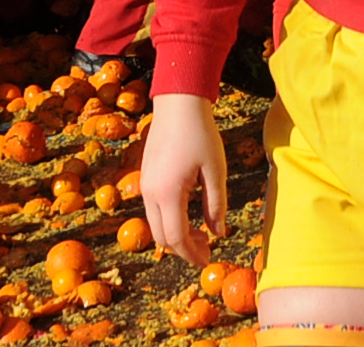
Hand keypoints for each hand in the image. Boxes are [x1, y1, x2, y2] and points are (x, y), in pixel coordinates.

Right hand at [140, 95, 229, 265]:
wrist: (178, 104)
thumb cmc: (200, 134)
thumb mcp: (215, 170)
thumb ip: (216, 204)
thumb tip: (218, 233)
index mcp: (168, 194)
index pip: (176, 237)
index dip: (191, 253)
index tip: (207, 260)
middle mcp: (150, 193)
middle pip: (162, 237)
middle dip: (183, 248)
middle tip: (206, 249)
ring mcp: (145, 185)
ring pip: (155, 224)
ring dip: (175, 234)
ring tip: (200, 233)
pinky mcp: (146, 177)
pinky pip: (153, 209)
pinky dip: (169, 220)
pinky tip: (187, 214)